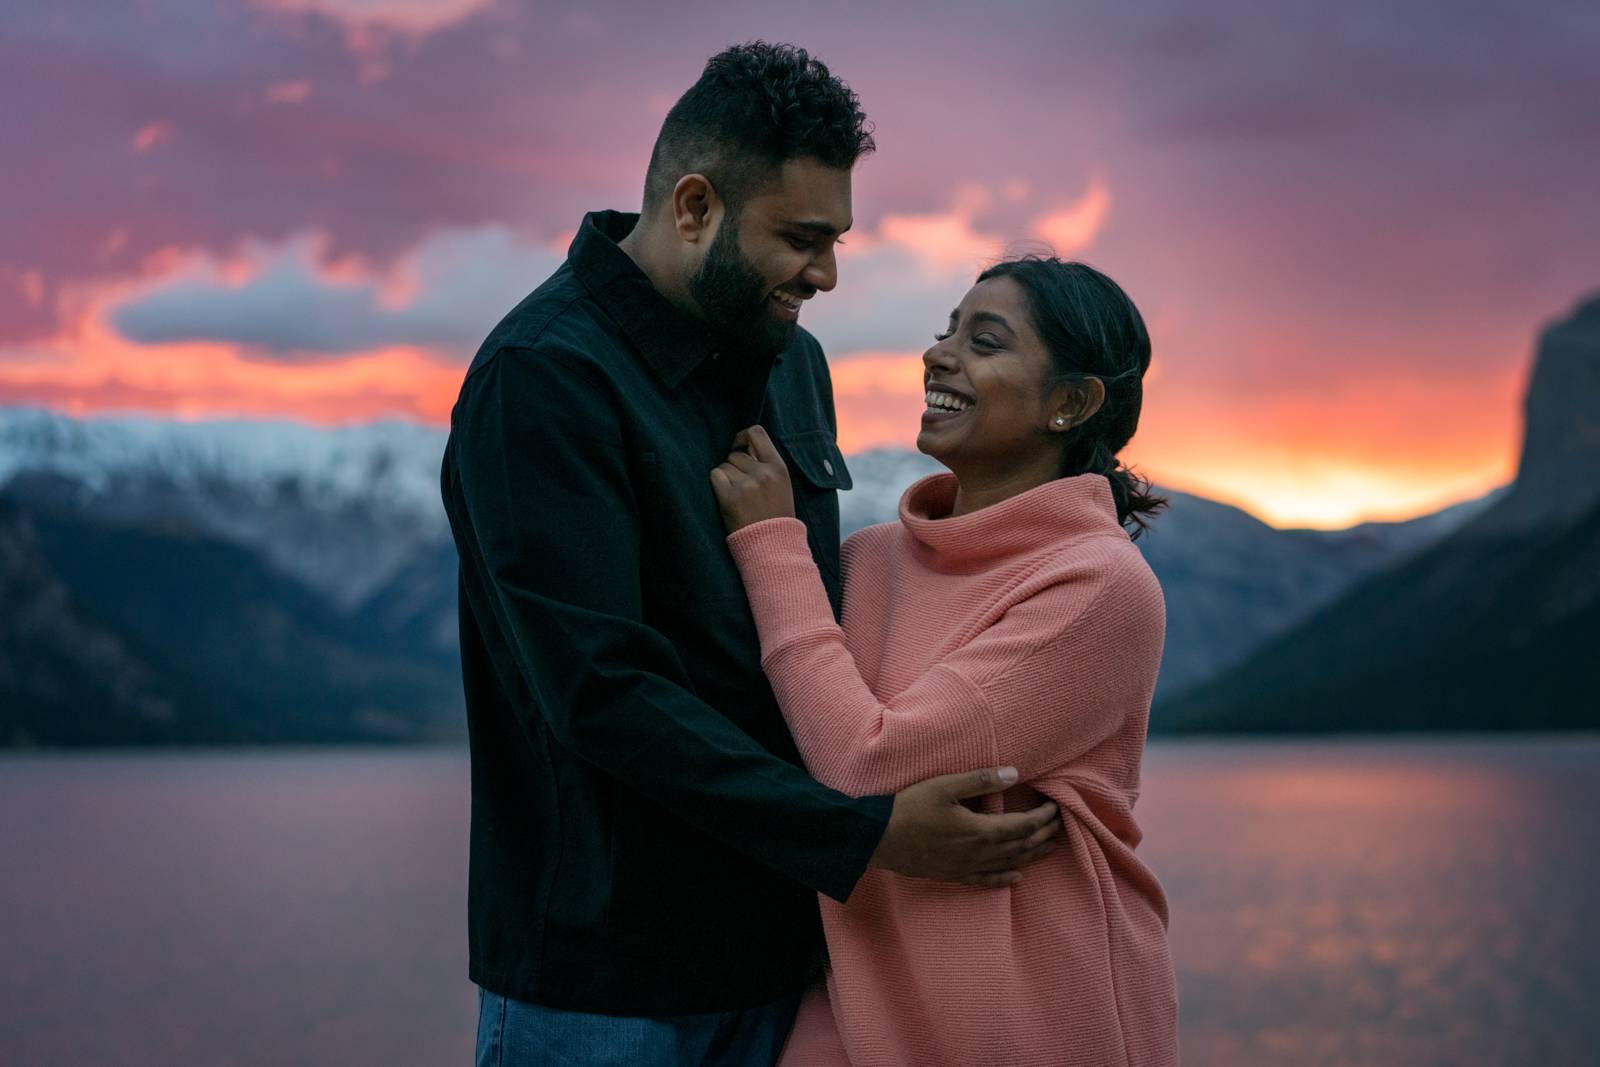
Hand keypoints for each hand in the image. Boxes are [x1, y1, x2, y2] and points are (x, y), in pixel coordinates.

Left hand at [709, 424, 794, 532]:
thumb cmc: (775, 515)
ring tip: (738, 495)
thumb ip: (765, 464)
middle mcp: (762, 473)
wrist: (773, 545)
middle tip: (742, 486)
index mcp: (778, 467)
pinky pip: (715, 476)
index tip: (738, 445)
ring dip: (726, 477)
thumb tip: (742, 445)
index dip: (743, 436)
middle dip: (735, 466)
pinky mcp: (729, 497)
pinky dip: (718, 484)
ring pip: (724, 465)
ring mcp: (746, 485)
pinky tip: (727, 497)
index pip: (757, 433)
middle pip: (735, 454)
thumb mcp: (781, 485)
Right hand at [869, 768, 1061, 888]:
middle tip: (1059, 825)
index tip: (1056, 808)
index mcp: (980, 830)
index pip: (1022, 825)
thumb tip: (1014, 773)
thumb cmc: (910, 808)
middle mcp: (979, 853)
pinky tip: (1016, 878)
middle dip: (1043, 835)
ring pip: (1009, 864)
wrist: (879, 839)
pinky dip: (1005, 878)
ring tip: (1049, 848)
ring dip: (1032, 855)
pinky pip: (987, 880)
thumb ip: (980, 780)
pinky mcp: (954, 875)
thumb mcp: (944, 786)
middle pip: (1021, 846)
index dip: (1042, 818)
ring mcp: (967, 867)